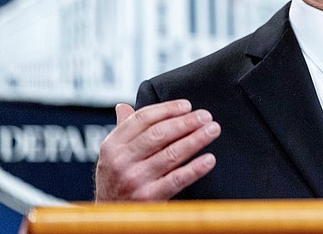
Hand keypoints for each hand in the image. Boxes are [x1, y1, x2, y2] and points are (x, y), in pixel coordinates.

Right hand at [95, 100, 219, 201]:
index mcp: (112, 145)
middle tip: (206, 116)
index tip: (187, 106)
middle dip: (186, 122)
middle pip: (159, 134)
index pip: (143, 119)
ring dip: (196, 139)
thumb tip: (123, 106)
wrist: (110, 217)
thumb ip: (121, 130)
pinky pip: (177, 179)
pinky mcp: (149, 198)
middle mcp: (121, 161)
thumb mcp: (111, 155)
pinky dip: (195, 168)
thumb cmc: (114, 182)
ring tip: (212, 130)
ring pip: (171, 154)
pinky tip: (209, 159)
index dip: (167, 109)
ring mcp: (135, 180)